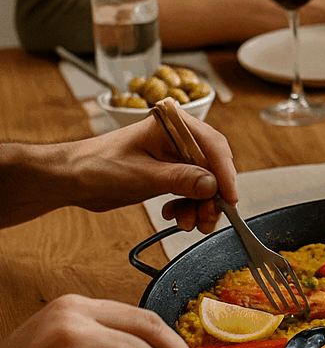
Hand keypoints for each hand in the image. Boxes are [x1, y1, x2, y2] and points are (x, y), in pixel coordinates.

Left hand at [62, 112, 236, 233]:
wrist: (71, 179)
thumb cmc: (97, 166)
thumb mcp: (141, 175)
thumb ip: (180, 179)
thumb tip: (212, 184)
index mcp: (173, 124)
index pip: (212, 145)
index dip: (225, 173)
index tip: (229, 198)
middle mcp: (178, 137)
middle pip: (212, 165)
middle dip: (212, 195)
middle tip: (208, 219)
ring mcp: (175, 155)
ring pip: (204, 181)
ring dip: (201, 205)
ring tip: (189, 223)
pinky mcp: (169, 172)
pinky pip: (191, 189)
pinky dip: (188, 206)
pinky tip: (174, 215)